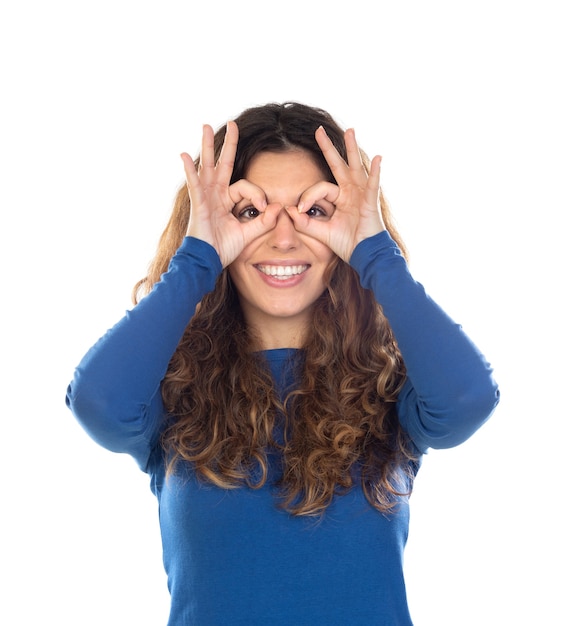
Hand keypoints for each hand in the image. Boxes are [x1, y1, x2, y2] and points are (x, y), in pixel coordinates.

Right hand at [181, 122, 277, 266]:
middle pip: (222, 164)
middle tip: (234, 124)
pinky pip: (194, 184)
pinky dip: (189, 170)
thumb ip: (263, 221)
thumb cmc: (223, 249)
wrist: (208, 261)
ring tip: (205, 126)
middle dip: (228, 144)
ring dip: (207, 146)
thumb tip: (279, 207)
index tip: (264, 207)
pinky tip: (184, 155)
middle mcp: (215, 195)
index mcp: (226, 200)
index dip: (257, 195)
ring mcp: (205, 197)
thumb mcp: (248, 233)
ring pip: (207, 166)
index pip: (246, 187)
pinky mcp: (198, 204)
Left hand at [287, 126, 385, 261]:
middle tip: (318, 130)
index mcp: (340, 198)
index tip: (300, 209)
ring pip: (355, 167)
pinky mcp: (371, 202)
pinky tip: (378, 158)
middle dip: (328, 148)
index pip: (320, 188)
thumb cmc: (347, 244)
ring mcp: (362, 195)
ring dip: (352, 149)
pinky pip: (373, 185)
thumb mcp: (321, 232)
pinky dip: (375, 172)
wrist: (365, 256)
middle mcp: (351, 192)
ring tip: (350, 131)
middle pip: (338, 165)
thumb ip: (305, 223)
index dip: (308, 197)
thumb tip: (288, 210)